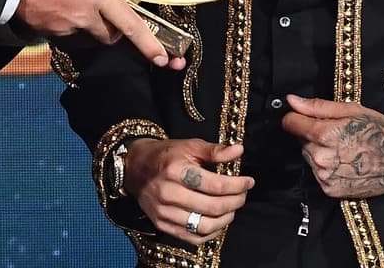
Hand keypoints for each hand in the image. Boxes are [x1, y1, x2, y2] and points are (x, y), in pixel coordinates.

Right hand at [14, 0, 180, 68]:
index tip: (162, 58)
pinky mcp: (47, 31)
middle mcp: (83, 16)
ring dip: (89, 18)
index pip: (130, 23)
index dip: (148, 43)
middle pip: (111, 33)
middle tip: (111, 7)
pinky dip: (66, 16)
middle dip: (115, 26)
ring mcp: (64, 27)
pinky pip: (65, 28)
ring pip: (87, 30)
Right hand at [123, 138, 252, 244]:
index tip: (249, 182)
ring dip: (226, 219)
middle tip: (243, 195)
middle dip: (235, 202)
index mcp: (176, 170)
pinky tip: (218, 221)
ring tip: (232, 208)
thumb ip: (215, 150)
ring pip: (204, 226)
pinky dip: (211, 233)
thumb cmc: (166, 155)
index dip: (237, 185)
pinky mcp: (162, 224)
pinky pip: (193, 237)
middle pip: (212, 207)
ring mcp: (164, 212)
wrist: (135, 168)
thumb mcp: (189, 145)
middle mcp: (169, 193)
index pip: (215, 185)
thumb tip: (239, 151)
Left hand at [280, 94, 383, 198]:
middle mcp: (321, 157)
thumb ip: (317, 106)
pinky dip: (326, 167)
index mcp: (324, 134)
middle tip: (337, 134)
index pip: (290, 123)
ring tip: (344, 149)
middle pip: (300, 140)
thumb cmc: (379, 131)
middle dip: (312, 135)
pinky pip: (318, 173)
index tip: (305, 116)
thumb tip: (291, 100)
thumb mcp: (351, 110)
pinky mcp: (330, 190)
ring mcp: (325, 176)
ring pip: (309, 157)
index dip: (296, 117)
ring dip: (319, 151)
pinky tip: (345, 163)